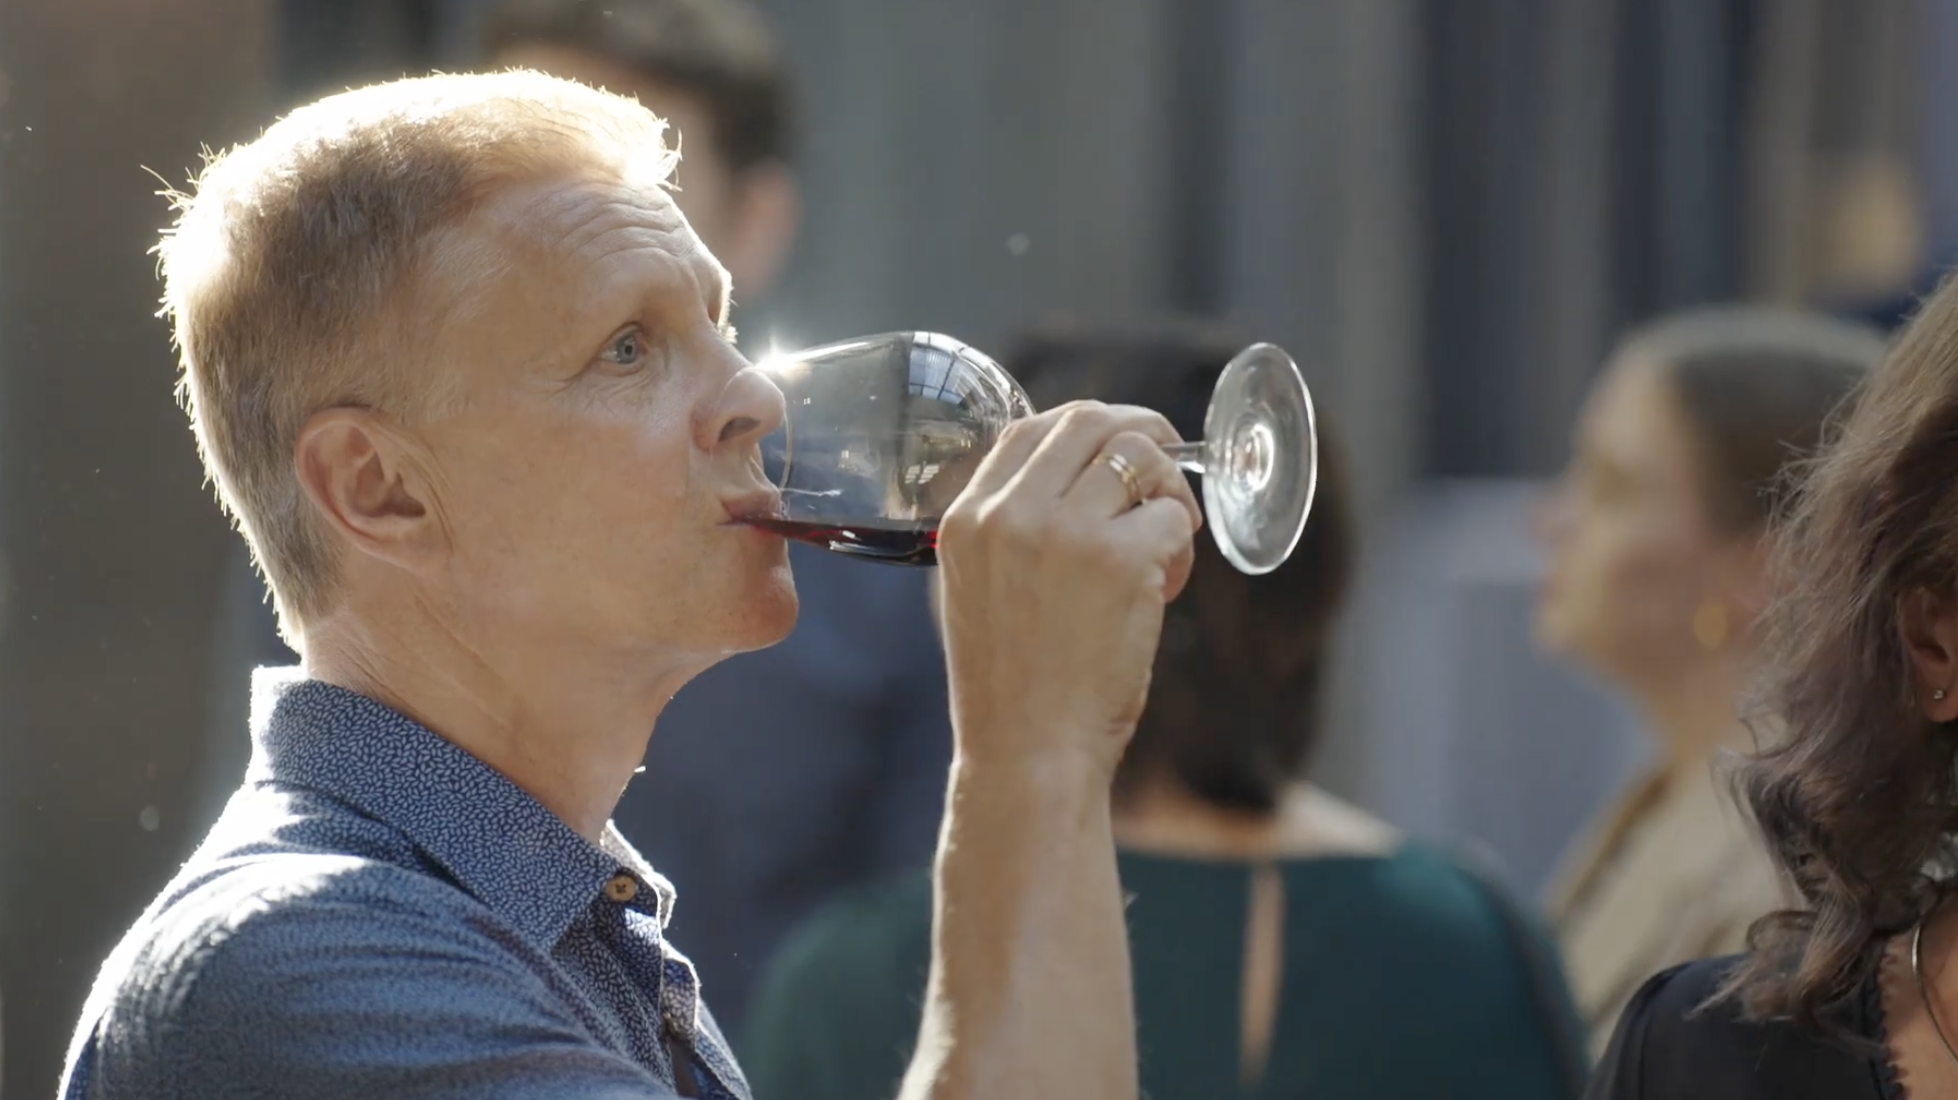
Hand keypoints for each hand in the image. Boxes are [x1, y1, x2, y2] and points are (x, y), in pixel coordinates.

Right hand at [935, 401, 1201, 776]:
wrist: (1028, 753)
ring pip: (1142, 458)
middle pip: (1090, 421)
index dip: (1084, 427)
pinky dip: (1184, 546)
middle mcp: (1012, 513)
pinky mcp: (1122, 561)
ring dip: (1170, 492)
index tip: (1116, 444)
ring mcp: (1067, 532)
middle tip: (1167, 467)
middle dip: (1141, 431)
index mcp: (968, 519)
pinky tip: (1168, 588)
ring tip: (1169, 545)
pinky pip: (1174, 517)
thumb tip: (1069, 484)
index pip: (1028, 428)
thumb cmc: (1012, 688)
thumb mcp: (975, 593)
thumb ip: (1006, 534)